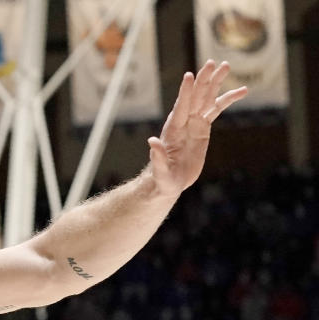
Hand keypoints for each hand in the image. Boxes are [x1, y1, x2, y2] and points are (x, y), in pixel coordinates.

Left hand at [148, 60, 246, 197]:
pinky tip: (242, 91)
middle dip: (204, 80)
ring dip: (216, 82)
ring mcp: (194, 123)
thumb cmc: (162, 179)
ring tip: (226, 66)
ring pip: (207, 98)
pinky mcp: (203, 128)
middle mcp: (184, 122)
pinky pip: (216, 109)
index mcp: (173, 130)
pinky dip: (228, 99)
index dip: (185, 93)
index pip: (180, 108)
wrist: (168, 182)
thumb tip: (151, 141)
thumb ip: (157, 158)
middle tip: (213, 62)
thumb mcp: (161, 172)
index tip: (189, 75)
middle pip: (195, 97)